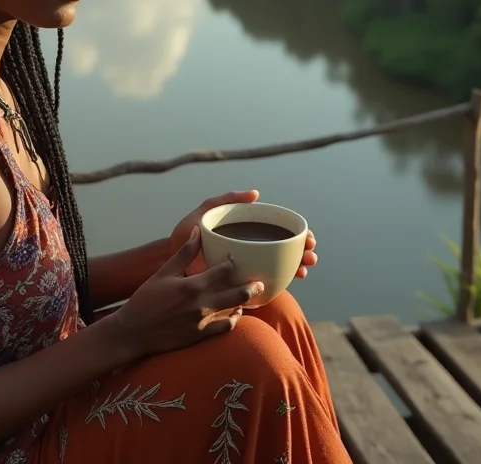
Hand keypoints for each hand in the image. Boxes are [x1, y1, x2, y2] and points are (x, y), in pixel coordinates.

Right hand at [111, 227, 263, 359]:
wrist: (133, 332)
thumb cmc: (145, 300)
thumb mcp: (163, 273)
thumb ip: (184, 253)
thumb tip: (197, 231)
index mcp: (192, 285)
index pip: (223, 271)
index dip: (234, 264)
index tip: (239, 259)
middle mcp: (201, 304)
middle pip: (236, 293)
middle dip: (251, 287)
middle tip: (260, 282)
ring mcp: (202, 322)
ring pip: (233, 311)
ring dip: (242, 303)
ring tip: (249, 297)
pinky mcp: (200, 336)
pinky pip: (224, 328)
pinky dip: (233, 320)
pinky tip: (234, 314)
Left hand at [169, 189, 318, 279]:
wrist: (170, 258)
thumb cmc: (187, 231)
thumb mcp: (207, 210)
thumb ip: (228, 198)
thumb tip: (256, 193)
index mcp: (246, 230)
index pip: (279, 231)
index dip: (298, 234)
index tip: (308, 237)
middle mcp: (250, 248)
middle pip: (285, 250)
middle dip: (303, 252)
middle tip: (310, 256)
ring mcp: (245, 266)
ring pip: (278, 268)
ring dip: (295, 268)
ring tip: (303, 270)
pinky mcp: (237, 283)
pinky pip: (261, 285)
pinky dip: (276, 285)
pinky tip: (285, 284)